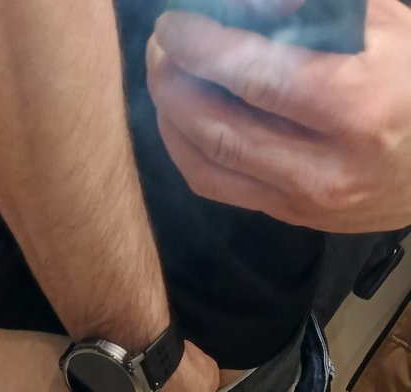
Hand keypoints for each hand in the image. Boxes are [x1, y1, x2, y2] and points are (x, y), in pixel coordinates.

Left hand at [147, 0, 410, 232]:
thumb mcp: (384, 27)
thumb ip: (317, 9)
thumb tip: (244, 4)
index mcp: (356, 108)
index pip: (256, 78)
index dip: (203, 48)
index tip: (174, 23)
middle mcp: (325, 167)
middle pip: (221, 129)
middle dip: (175, 85)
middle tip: (160, 48)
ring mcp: (306, 201)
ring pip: (211, 167)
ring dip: (172, 121)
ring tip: (164, 79)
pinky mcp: (293, 218)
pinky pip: (221, 188)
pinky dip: (189, 152)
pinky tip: (181, 121)